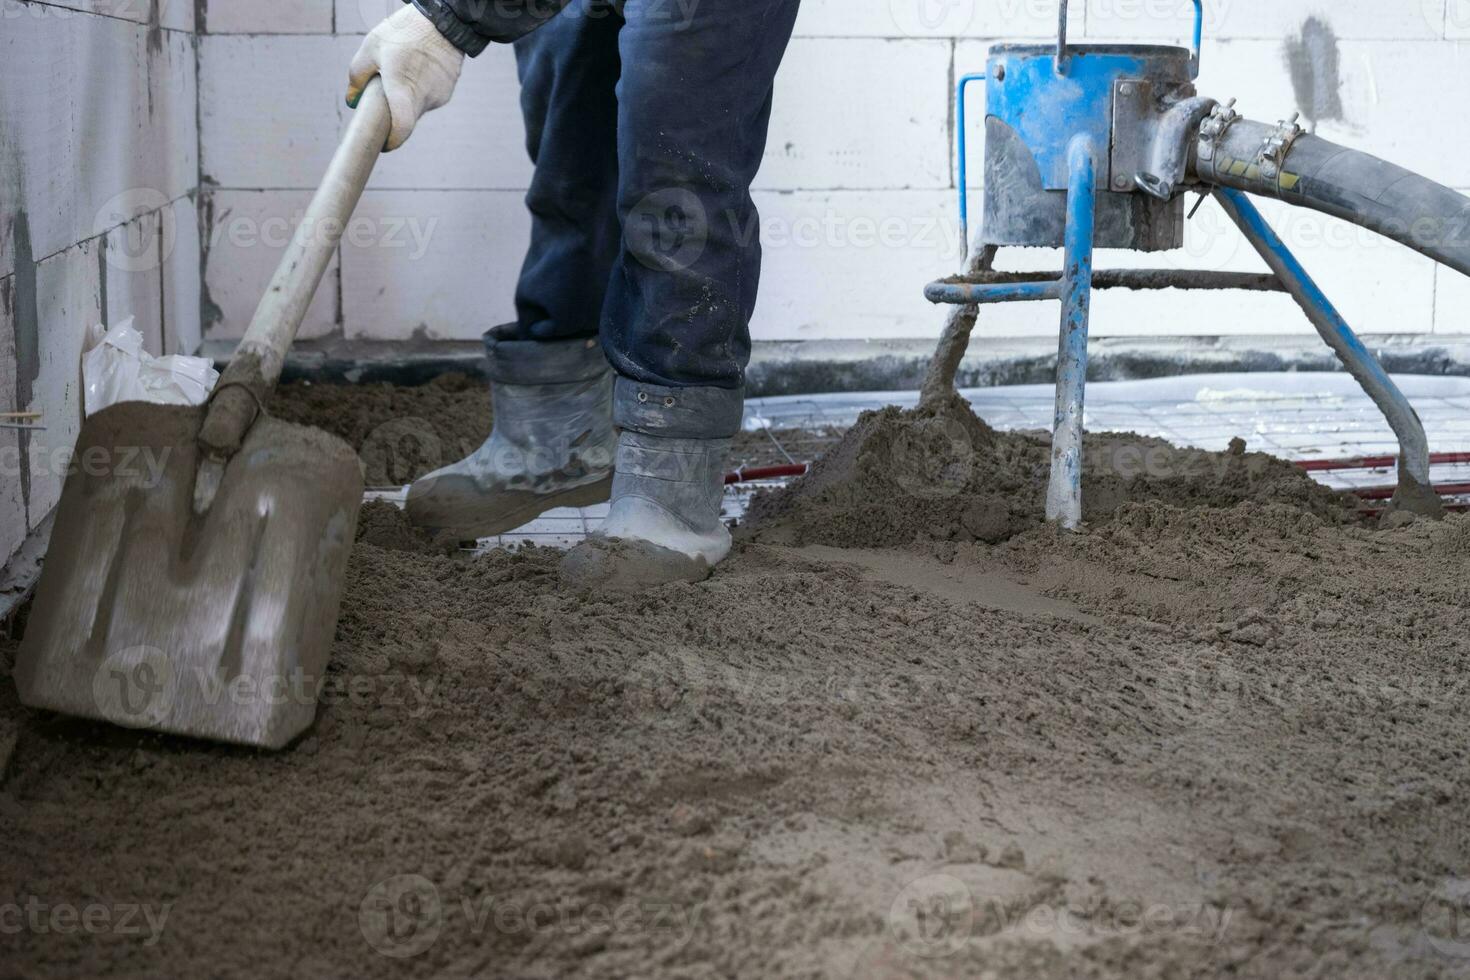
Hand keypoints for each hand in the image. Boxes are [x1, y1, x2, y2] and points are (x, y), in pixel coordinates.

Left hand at [347, 5, 464, 151]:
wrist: (443, 21)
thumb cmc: (404, 31)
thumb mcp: (371, 47)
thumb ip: (357, 76)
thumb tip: (352, 99)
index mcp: (402, 88)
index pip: (402, 128)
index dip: (393, 141)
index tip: (384, 143)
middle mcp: (424, 97)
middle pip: (407, 118)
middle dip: (395, 112)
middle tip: (386, 92)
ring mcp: (439, 95)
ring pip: (418, 106)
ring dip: (408, 97)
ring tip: (406, 70)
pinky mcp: (448, 90)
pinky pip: (430, 97)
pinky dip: (422, 89)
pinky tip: (419, 69)